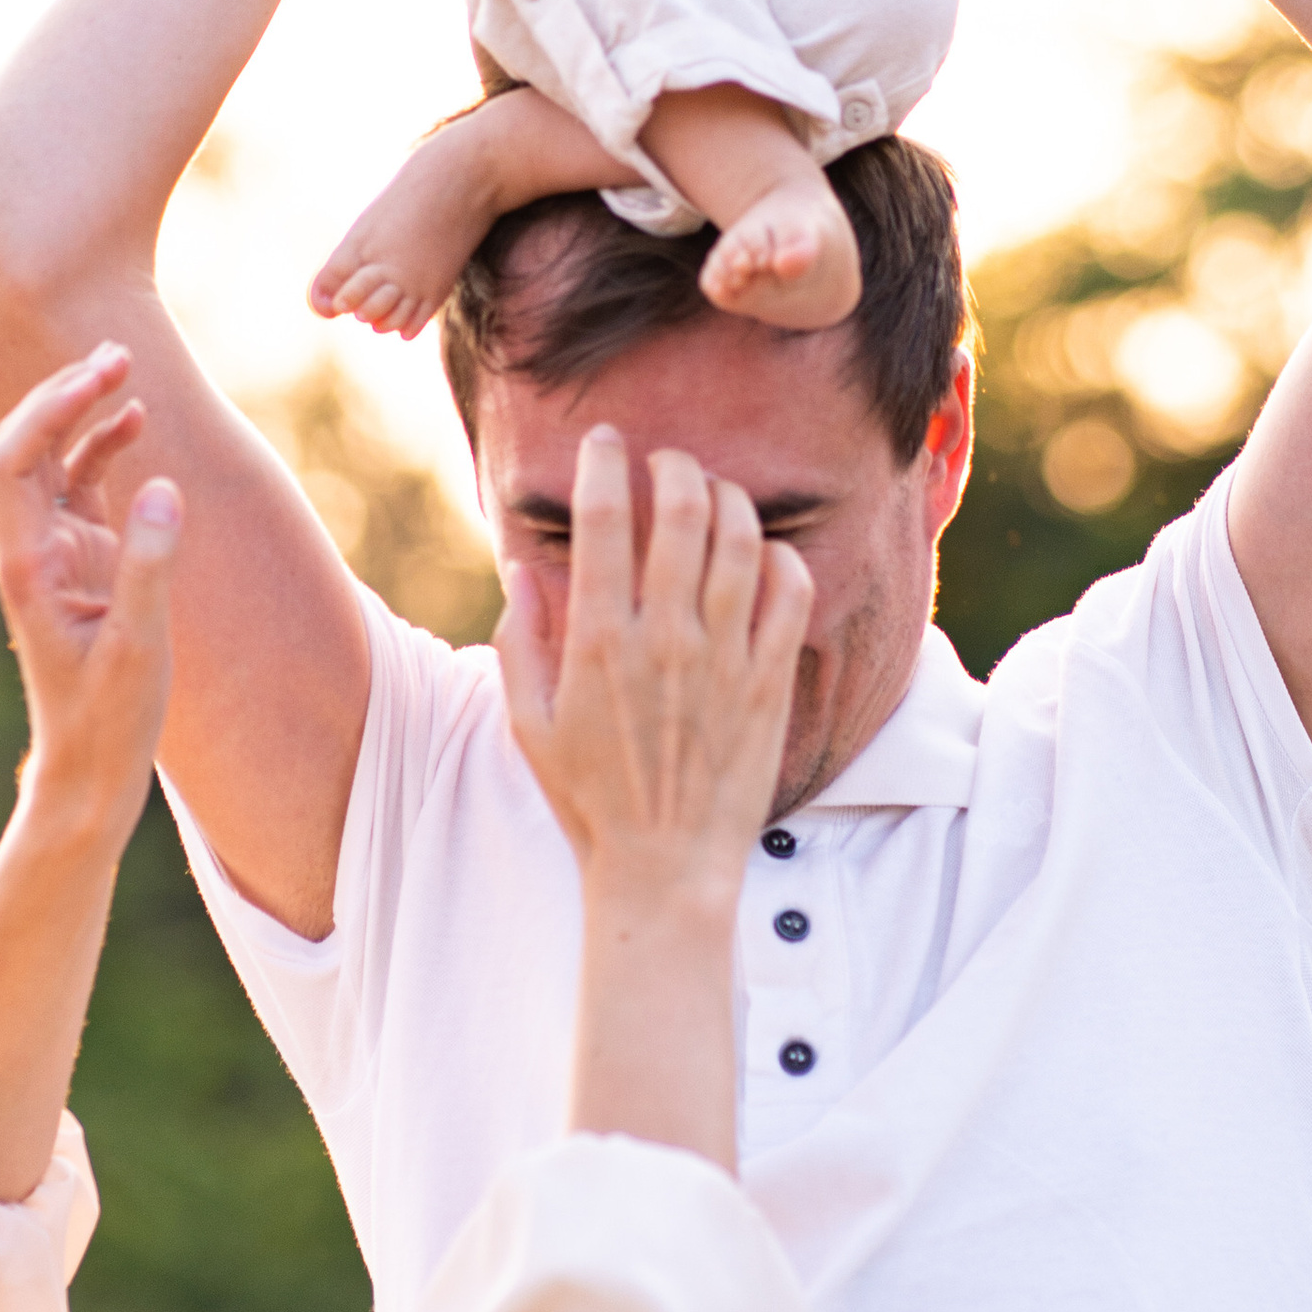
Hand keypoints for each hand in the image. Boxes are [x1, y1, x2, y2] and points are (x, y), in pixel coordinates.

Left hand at [0, 344, 182, 847]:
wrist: (88, 773)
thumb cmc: (108, 720)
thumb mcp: (138, 648)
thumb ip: (149, 566)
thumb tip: (162, 486)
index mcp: (28, 565)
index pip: (15, 461)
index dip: (52, 409)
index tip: (103, 377)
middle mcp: (30, 551)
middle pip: (26, 447)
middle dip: (64, 395)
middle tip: (117, 353)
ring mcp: (53, 556)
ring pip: (54, 463)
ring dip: (83, 415)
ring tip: (126, 369)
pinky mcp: (79, 567)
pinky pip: (82, 493)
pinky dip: (104, 453)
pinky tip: (136, 425)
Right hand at [497, 428, 811, 912]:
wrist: (665, 869)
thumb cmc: (590, 799)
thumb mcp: (529, 723)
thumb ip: (522, 639)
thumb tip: (525, 568)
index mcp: (599, 641)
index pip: (602, 519)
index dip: (604, 463)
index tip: (606, 443)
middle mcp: (665, 638)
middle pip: (682, 509)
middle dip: (674, 465)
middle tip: (667, 462)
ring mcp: (725, 657)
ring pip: (742, 538)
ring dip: (729, 497)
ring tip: (715, 495)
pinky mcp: (769, 681)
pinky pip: (789, 590)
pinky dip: (779, 556)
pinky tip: (761, 554)